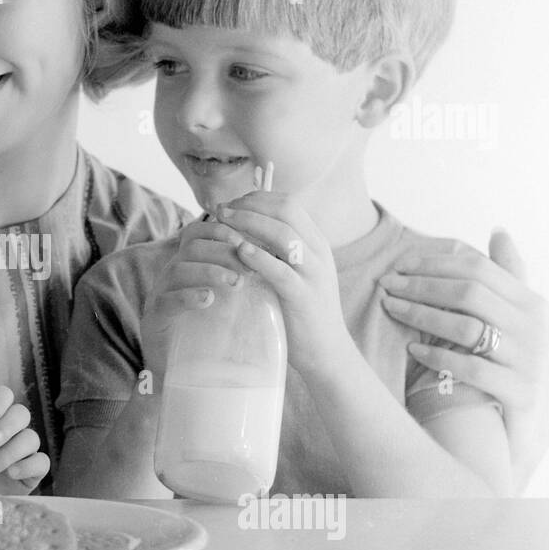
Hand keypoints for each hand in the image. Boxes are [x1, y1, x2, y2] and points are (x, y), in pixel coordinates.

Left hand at [0, 385, 48, 496]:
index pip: (2, 397)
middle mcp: (8, 432)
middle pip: (21, 414)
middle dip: (8, 425)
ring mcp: (21, 452)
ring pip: (31, 438)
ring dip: (11, 451)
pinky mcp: (30, 474)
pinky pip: (42, 462)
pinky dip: (28, 465)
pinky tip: (11, 474)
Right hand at [139, 220, 252, 381]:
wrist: (182, 372)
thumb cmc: (208, 332)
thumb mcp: (226, 300)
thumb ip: (239, 279)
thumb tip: (275, 261)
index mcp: (187, 265)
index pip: (198, 232)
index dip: (222, 231)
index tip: (249, 242)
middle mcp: (171, 274)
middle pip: (192, 247)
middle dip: (224, 252)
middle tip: (250, 266)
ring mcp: (160, 294)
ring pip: (179, 270)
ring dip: (211, 272)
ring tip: (237, 283)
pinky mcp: (155, 318)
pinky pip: (167, 300)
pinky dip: (189, 296)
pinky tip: (209, 300)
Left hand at [207, 191, 349, 378]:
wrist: (327, 351)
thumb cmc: (301, 311)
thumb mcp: (294, 273)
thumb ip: (278, 252)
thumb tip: (245, 230)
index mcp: (316, 243)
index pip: (289, 203)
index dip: (257, 198)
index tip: (231, 203)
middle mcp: (318, 253)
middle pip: (287, 211)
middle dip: (250, 205)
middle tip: (222, 210)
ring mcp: (314, 274)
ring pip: (285, 235)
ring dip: (250, 223)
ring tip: (224, 222)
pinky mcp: (304, 297)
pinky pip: (282, 271)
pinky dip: (260, 257)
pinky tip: (240, 251)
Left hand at [377, 228, 548, 492]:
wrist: (526, 429)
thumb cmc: (513, 365)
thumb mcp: (516, 319)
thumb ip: (507, 276)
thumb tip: (498, 231)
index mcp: (530, 302)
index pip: (477, 268)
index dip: (434, 263)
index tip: (398, 265)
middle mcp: (534, 326)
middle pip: (469, 293)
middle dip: (421, 285)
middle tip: (385, 285)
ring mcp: (529, 359)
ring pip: (467, 327)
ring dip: (422, 315)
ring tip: (391, 310)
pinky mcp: (520, 392)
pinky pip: (472, 368)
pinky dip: (438, 356)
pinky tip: (412, 350)